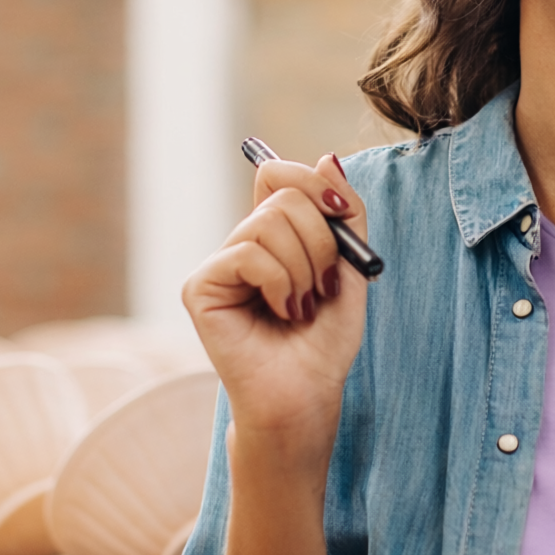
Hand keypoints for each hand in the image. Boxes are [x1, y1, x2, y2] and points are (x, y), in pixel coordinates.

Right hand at [180, 153, 369, 448]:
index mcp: (273, 236)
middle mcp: (241, 244)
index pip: (278, 173)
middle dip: (321, 240)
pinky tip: (282, 313)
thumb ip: (345, 214)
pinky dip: (280, 283)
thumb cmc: (325, 342)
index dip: (312, 182)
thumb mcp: (353, 268)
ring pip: (268, 222)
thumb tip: (327, 157)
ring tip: (301, 308)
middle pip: (283, 194)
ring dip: (304, 269)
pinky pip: (250, 254)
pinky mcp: (200, 286)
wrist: (307, 396)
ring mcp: (218, 264)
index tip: (341, 212)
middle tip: (321, 286)